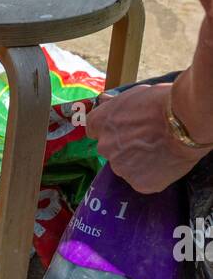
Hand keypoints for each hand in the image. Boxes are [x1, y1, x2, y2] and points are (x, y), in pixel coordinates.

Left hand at [85, 84, 204, 193]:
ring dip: (138, 162)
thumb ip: (116, 104)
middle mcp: (105, 147)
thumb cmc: (162, 103)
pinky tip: (164, 163)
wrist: (185, 122)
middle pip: (111, 150)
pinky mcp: (138, 184)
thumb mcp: (134, 94)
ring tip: (159, 151)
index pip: (94, 129)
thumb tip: (104, 101)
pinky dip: (152, 175)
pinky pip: (143, 180)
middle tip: (147, 140)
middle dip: (124, 147)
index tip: (124, 128)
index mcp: (100, 123)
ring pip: (127, 167)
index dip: (110, 129)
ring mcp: (120, 168)